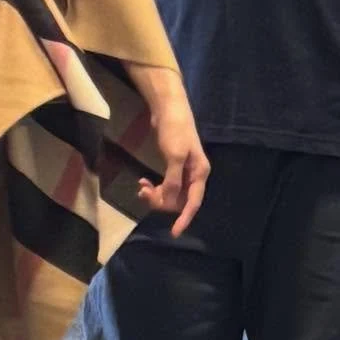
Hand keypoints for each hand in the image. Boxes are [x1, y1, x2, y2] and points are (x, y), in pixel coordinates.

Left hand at [133, 70, 210, 235]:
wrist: (169, 108)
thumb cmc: (175, 129)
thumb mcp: (174, 155)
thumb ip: (173, 180)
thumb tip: (169, 200)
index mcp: (199, 174)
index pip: (193, 203)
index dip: (184, 219)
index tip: (174, 232)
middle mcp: (194, 176)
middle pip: (180, 201)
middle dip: (162, 201)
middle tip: (143, 194)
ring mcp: (183, 173)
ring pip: (171, 195)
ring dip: (155, 195)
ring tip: (141, 187)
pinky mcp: (173, 167)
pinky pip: (165, 186)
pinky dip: (154, 187)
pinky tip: (143, 182)